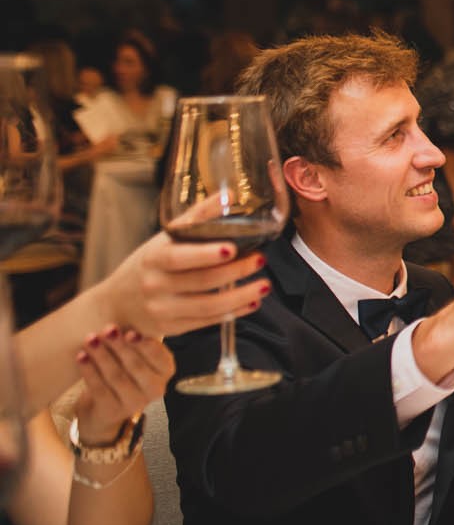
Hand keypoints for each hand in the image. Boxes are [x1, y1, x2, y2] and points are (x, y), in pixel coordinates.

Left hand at [73, 328, 173, 443]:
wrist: (108, 407)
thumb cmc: (126, 371)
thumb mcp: (138, 355)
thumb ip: (137, 340)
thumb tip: (125, 317)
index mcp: (166, 370)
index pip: (158, 356)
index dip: (143, 345)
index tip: (129, 331)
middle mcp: (155, 388)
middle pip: (135, 365)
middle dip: (119, 346)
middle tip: (106, 330)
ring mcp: (134, 403)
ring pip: (116, 376)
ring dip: (101, 356)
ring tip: (90, 340)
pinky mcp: (113, 411)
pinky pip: (99, 389)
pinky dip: (89, 371)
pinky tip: (81, 357)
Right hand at [98, 228, 269, 337]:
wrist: (117, 304)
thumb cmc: (149, 264)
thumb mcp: (165, 239)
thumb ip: (196, 218)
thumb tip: (228, 195)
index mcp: (153, 258)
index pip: (179, 257)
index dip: (206, 254)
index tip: (232, 248)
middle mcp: (155, 285)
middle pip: (201, 281)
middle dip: (236, 271)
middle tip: (261, 259)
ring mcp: (163, 310)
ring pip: (208, 307)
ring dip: (240, 296)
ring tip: (264, 285)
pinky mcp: (172, 329)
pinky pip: (207, 322)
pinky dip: (233, 313)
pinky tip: (252, 302)